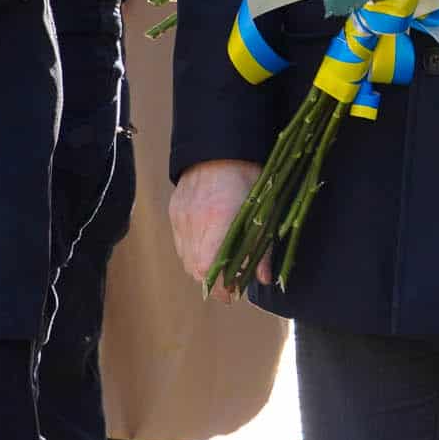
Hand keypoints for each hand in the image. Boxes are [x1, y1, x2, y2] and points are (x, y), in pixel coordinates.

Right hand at [171, 159, 262, 297]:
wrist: (220, 146)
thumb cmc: (249, 175)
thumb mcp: (264, 209)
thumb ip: (262, 247)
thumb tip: (264, 279)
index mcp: (219, 218)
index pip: (208, 267)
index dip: (219, 287)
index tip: (233, 293)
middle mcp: (195, 220)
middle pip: (195, 269)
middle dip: (213, 283)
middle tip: (232, 284)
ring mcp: (181, 216)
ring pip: (186, 260)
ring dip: (202, 270)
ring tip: (222, 267)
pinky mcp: (174, 212)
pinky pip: (180, 244)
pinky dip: (194, 253)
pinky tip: (210, 249)